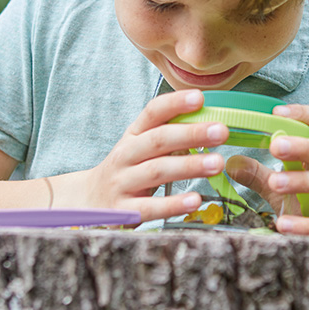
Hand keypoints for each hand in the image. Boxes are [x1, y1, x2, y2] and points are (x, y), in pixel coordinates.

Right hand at [69, 90, 224, 219]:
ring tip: (217, 163)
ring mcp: (122, 183)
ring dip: (189, 166)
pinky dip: (173, 204)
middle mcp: (126, 156)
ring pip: (156, 171)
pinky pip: (150, 207)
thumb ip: (171, 134)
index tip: (199, 97)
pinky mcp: (123, 212)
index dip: (174, 103)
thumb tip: (213, 121)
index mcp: (134, 136)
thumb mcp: (142, 147)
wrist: (86, 201)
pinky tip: (195, 200)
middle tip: (221, 131)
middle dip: (191, 134)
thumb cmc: (128, 170)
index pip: (152, 113)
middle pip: (158, 140)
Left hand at [223, 103, 308, 243]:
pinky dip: (308, 225)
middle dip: (304, 147)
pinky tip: (284, 225)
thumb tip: (231, 162)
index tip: (277, 112)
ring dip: (304, 181)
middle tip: (276, 146)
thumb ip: (260, 176)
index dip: (304, 114)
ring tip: (276, 183)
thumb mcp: (285, 190)